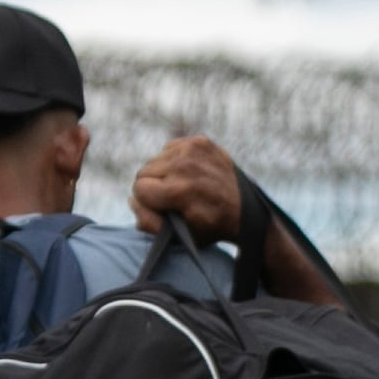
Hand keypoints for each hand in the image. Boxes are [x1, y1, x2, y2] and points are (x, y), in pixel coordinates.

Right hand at [128, 133, 245, 245]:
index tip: (163, 208)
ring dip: (163, 173)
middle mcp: (184, 166)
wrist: (245, 211)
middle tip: (173, 198)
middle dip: (153, 186)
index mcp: (178, 190)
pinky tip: (189, 174)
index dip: (148, 201)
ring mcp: (193, 149)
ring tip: (182, 186)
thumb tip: (133, 200)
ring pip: (155, 159)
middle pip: (143, 172)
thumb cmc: (209, 227)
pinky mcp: (200, 141)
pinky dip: (174, 161)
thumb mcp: (178, 236)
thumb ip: (148, 221)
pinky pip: (169, 149)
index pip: (139, 189)